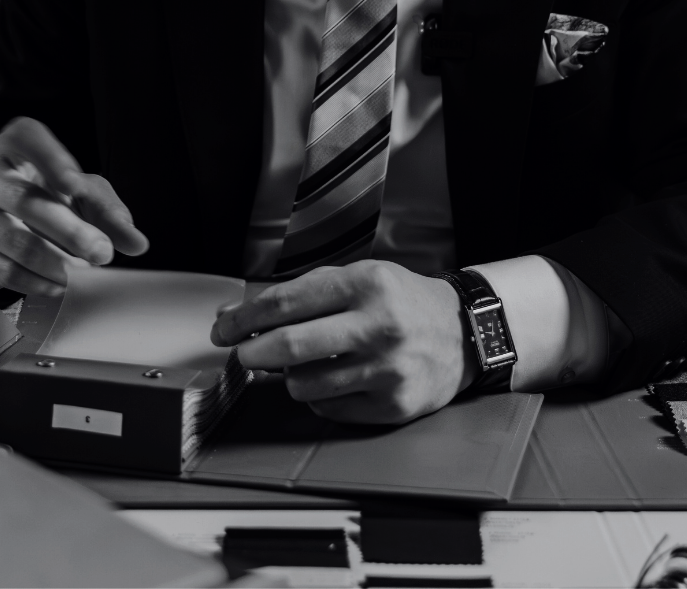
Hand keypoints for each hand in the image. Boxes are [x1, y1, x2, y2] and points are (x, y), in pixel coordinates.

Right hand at [0, 116, 148, 295]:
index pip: (27, 140)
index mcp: (14, 146)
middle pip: (25, 200)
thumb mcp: (77, 192)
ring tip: (82, 273)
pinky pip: (1, 269)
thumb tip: (137, 242)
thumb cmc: (40, 194)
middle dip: (70, 230)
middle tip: (102, 252)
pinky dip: (34, 281)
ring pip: (13, 239)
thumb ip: (107, 211)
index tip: (75, 184)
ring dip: (54, 262)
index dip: (52, 161)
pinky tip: (58, 286)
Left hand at [211, 260, 479, 423]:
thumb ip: (304, 294)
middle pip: (290, 345)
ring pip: (305, 384)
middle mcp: (378, 325)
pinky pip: (331, 409)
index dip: (245, 318)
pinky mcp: (393, 404)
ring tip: (300, 365)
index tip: (224, 329)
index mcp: (365, 284)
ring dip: (289, 377)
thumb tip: (239, 314)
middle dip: (253, 352)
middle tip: (242, 354)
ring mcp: (387, 369)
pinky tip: (331, 380)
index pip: (287, 302)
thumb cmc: (402, 302)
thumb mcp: (360, 278)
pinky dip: (319, 397)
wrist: (462, 333)